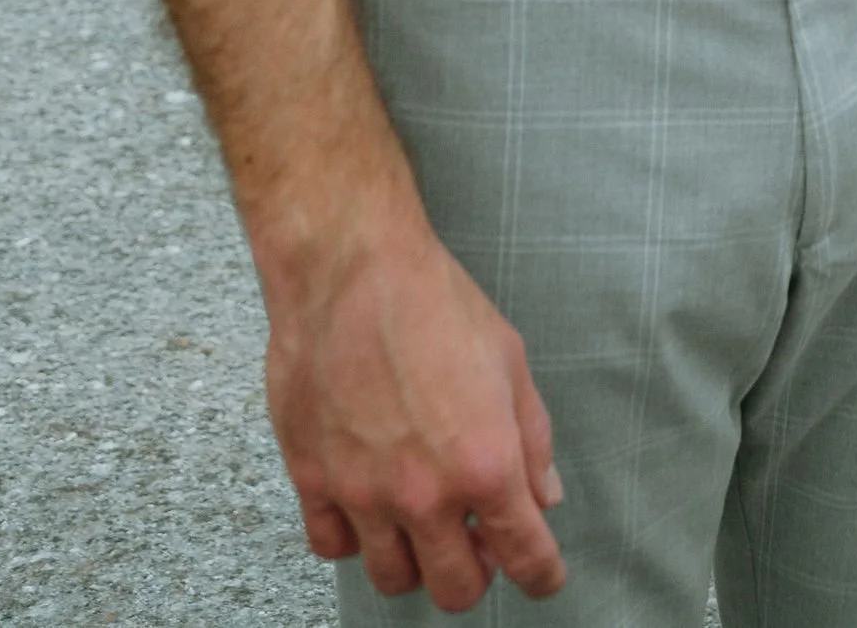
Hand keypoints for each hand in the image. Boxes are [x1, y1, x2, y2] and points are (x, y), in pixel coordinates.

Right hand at [261, 192, 566, 611]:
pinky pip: (333, 547)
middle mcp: (425, 494)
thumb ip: (532, 438)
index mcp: (485, 464)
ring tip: (421, 520)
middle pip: (455, 589)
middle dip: (476, 574)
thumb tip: (544, 496)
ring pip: (393, 578)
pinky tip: (367, 505)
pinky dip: (353, 538)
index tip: (543, 576)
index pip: (525, 556)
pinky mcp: (312, 480)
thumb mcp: (510, 359)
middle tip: (477, 541)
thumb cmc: (433, 300)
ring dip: (415, 559)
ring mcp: (363, 493)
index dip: (542, 575)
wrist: (351, 268)